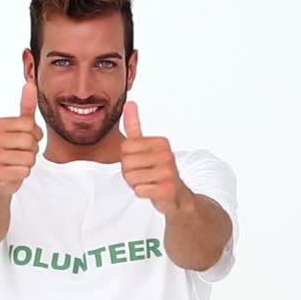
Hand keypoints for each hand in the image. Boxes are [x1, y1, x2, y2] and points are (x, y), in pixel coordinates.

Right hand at [0, 80, 42, 194]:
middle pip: (29, 141)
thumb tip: (30, 84)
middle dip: (32, 149)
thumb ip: (26, 106)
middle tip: (23, 152)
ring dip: (29, 162)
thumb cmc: (12, 149)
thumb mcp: (21, 127)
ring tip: (18, 161)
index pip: (29, 124)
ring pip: (28, 157)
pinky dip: (24, 173)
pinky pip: (24, 171)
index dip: (35, 133)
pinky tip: (14, 172)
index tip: (27, 138)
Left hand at [120, 102, 193, 216]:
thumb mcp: (144, 147)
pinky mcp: (167, 189)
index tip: (140, 162)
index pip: (125, 147)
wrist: (176, 196)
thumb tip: (130, 102)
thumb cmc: (156, 170)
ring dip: (136, 183)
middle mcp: (168, 155)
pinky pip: (139, 190)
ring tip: (149, 182)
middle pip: (127, 163)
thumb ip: (135, 126)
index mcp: (161, 142)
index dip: (127, 158)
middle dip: (130, 173)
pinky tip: (152, 191)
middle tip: (144, 175)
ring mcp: (169, 172)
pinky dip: (142, 193)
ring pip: (131, 178)